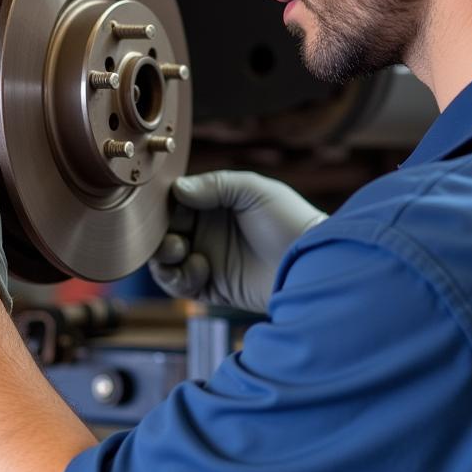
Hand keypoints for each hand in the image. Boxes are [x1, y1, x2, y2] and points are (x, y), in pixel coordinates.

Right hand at [149, 171, 327, 312]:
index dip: (164, 204)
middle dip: (158, 231)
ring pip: (165, 258)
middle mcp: (207, 230)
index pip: (175, 200)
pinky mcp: (210, 287)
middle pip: (165, 230)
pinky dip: (178, 277)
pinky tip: (199, 267)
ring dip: (164, 254)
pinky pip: (179, 284)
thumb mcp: (254, 190)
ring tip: (178, 249)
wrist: (312, 266)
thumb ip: (215, 185)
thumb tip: (178, 189)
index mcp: (214, 202)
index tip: (160, 206)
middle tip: (169, 233)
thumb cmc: (290, 221)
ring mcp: (207, 258)